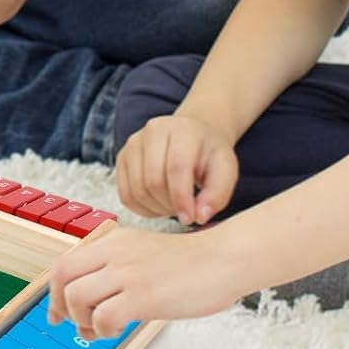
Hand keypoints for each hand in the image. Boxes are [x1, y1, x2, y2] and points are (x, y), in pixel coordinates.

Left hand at [46, 226, 246, 338]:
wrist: (224, 259)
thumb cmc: (190, 264)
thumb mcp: (143, 253)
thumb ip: (118, 268)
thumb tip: (94, 301)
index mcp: (113, 243)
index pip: (64, 263)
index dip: (53, 292)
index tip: (57, 313)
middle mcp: (114, 254)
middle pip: (62, 278)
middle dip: (61, 308)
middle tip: (76, 327)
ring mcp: (127, 274)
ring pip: (77, 297)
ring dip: (83, 321)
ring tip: (103, 329)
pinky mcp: (144, 296)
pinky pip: (103, 316)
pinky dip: (103, 330)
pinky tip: (120, 330)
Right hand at [117, 113, 239, 225]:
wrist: (193, 136)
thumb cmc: (210, 155)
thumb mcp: (226, 170)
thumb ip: (217, 194)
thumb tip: (199, 216)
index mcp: (183, 130)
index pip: (176, 167)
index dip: (181, 198)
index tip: (190, 218)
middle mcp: (153, 130)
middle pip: (153, 180)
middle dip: (170, 205)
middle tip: (185, 211)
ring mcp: (134, 142)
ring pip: (137, 190)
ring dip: (156, 209)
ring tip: (174, 206)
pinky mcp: (122, 157)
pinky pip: (125, 194)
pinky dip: (142, 208)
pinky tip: (159, 205)